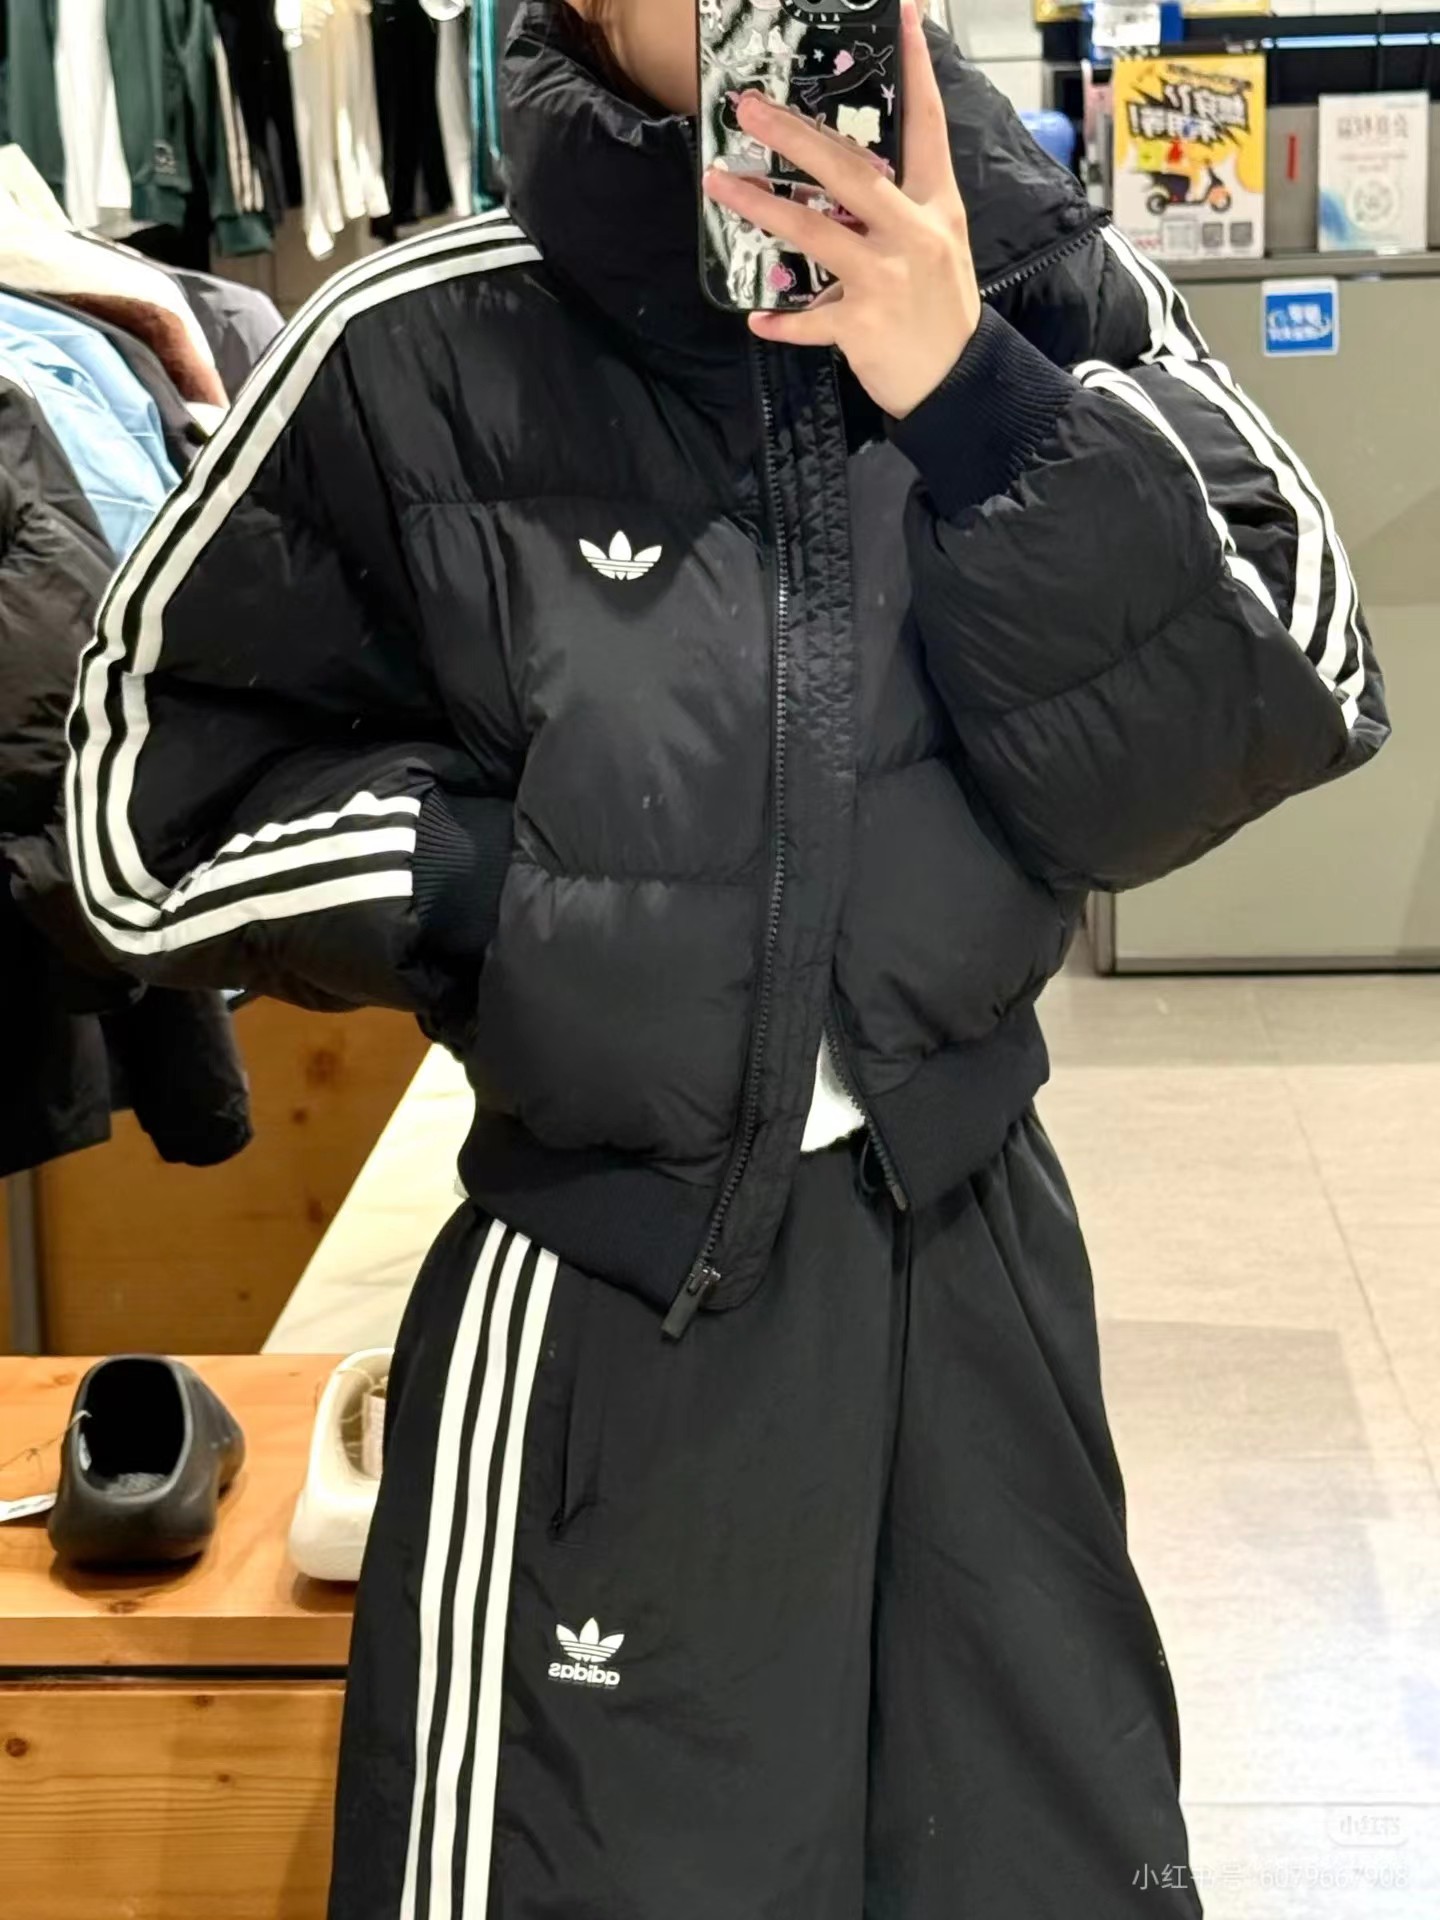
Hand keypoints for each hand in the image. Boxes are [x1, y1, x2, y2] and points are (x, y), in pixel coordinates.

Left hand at [701, 0, 980, 418]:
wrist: (961, 381)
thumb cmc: (942, 310)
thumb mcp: (938, 244)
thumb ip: (897, 208)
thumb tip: (843, 178)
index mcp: (936, 207)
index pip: (927, 126)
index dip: (915, 72)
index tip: (904, 18)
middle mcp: (912, 234)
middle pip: (848, 171)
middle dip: (795, 136)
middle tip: (750, 108)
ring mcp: (886, 280)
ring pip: (814, 232)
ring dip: (761, 206)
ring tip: (719, 183)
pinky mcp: (862, 325)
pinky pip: (809, 319)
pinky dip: (782, 321)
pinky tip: (757, 317)